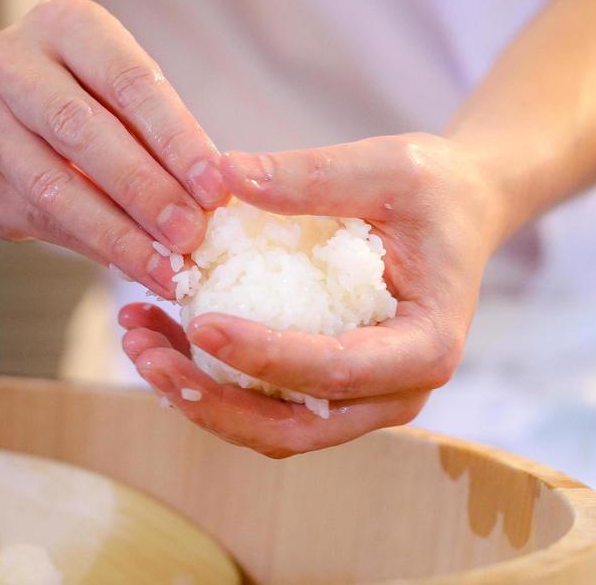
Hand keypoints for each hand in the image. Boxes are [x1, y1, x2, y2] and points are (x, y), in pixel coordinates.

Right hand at [0, 0, 227, 297]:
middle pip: (82, 130)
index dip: (174, 137)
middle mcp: (9, 63)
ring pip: (54, 187)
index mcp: (64, 24)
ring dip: (118, 235)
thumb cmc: (90, 92)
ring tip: (166, 268)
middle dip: (144, 189)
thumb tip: (212, 196)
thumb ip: (161, 129)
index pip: (126, 80)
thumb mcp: (122, 85)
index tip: (214, 186)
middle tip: (190, 233)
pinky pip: (41, 220)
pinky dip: (94, 248)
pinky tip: (134, 267)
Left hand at [119, 133, 508, 454]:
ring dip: (198, 393)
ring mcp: (361, 396)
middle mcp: (395, 389)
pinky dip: (212, 378)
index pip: (336, 370)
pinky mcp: (330, 384)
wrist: (458, 209)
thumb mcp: (385, 168)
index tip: (201, 323)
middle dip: (211, 398)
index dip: (264, 356)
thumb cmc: (434, 188)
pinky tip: (165, 331)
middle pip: (293, 426)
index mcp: (425, 345)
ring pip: (270, 425)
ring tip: (137, 338)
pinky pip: (265, 401)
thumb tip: (224, 175)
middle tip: (145, 350)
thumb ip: (311, 176)